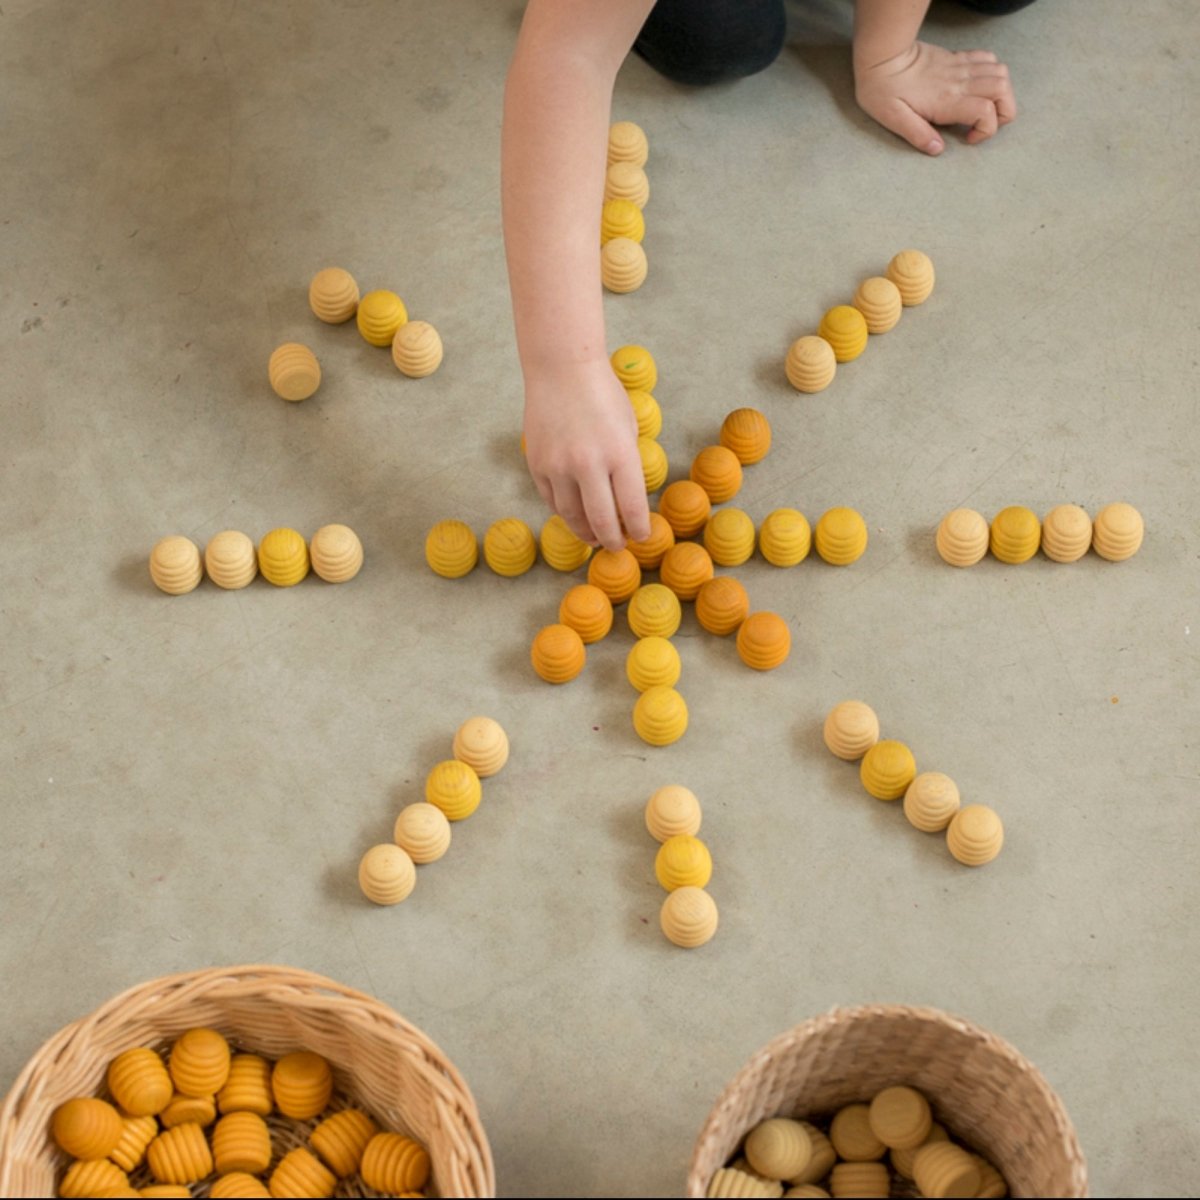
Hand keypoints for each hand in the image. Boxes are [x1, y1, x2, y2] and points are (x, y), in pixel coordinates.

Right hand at [522, 361, 650, 551]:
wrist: (561, 369)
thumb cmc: (602, 394)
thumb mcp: (628, 427)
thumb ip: (627, 464)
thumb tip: (626, 500)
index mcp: (619, 454)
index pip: (632, 509)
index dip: (638, 530)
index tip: (640, 537)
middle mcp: (588, 464)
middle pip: (601, 521)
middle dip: (612, 541)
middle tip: (617, 547)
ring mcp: (558, 466)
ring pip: (571, 516)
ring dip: (585, 532)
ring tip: (595, 537)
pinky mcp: (537, 464)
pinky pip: (552, 500)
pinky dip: (565, 512)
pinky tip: (575, 514)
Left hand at [854, 40, 1015, 154]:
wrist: (882, 56)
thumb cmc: (883, 89)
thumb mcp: (893, 119)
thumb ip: (918, 135)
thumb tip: (938, 149)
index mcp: (946, 100)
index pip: (986, 112)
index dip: (986, 130)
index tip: (968, 138)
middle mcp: (959, 82)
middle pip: (1002, 90)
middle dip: (1004, 111)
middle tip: (985, 124)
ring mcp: (960, 67)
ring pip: (1001, 73)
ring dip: (1001, 92)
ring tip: (985, 106)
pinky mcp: (957, 57)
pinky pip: (988, 58)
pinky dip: (993, 72)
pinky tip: (979, 85)